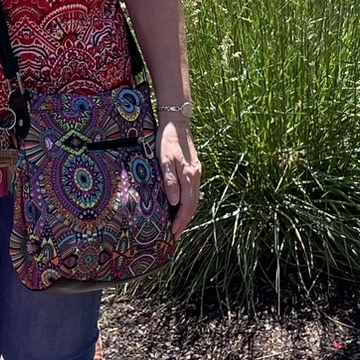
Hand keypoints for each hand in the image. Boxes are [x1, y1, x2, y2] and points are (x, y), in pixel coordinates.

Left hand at [158, 118, 200, 240]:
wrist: (177, 122)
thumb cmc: (167, 140)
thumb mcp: (164, 160)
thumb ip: (170, 181)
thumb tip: (175, 202)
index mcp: (189, 175)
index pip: (187, 205)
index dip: (180, 222)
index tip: (173, 234)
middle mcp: (195, 176)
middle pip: (193, 206)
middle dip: (184, 222)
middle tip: (175, 237)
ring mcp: (195, 172)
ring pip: (194, 199)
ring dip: (186, 214)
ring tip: (177, 226)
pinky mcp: (193, 169)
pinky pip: (192, 192)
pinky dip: (187, 203)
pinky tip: (179, 207)